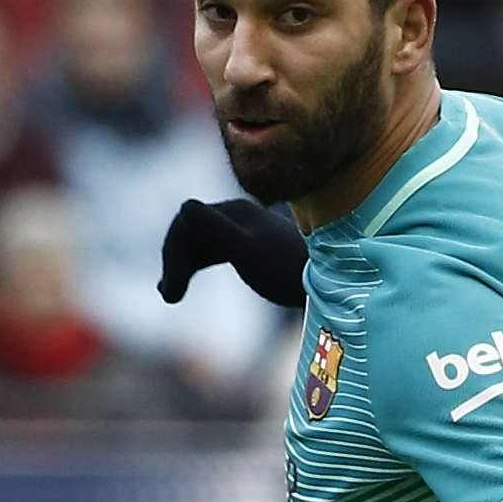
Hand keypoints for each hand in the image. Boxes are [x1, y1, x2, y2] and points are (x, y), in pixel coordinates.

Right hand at [160, 197, 308, 309]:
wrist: (333, 284)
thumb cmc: (288, 270)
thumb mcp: (248, 251)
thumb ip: (219, 230)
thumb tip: (185, 206)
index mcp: (235, 212)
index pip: (187, 223)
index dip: (175, 253)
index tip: (172, 288)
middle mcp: (237, 216)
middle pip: (190, 232)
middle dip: (176, 262)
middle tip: (169, 296)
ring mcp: (242, 230)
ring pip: (198, 243)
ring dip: (181, 266)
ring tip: (170, 294)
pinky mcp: (248, 246)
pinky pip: (210, 251)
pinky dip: (194, 266)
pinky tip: (182, 284)